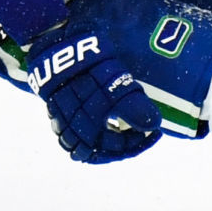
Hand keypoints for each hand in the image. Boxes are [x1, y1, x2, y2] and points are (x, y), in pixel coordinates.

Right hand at [25, 28, 162, 162]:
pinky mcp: (57, 115)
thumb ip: (136, 110)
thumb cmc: (92, 76)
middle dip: (123, 144)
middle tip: (140, 132)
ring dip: (106, 140)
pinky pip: (74, 132)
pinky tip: (103, 121)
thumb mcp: (118, 91)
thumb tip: (155, 125)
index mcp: (91, 136)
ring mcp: (62, 126)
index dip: (140, 142)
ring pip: (85, 145)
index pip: (120, 150)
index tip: (154, 131)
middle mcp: (74, 137)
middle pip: (102, 152)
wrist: (61, 58)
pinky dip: (91, 131)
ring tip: (123, 130)